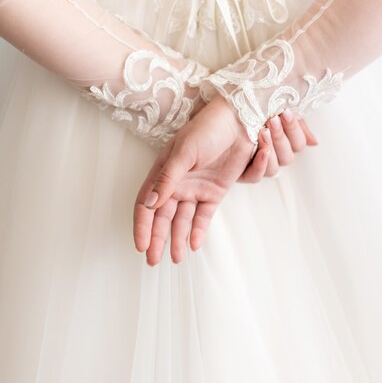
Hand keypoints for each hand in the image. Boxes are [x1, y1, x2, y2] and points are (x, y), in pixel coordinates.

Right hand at [133, 97, 317, 265]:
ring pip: (182, 220)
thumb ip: (168, 178)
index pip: (146, 204)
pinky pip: (203, 215)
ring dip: (177, 238)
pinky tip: (193, 244)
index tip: (141, 245)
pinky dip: (198, 230)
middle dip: (157, 239)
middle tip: (153, 260)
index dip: (142, 225)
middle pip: (162, 217)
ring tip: (175, 259)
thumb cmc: (207, 129)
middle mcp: (177, 183)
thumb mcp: (184, 151)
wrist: (238, 121)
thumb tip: (150, 204)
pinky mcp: (215, 191)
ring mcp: (195, 188)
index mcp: (163, 172)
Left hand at [238, 109, 317, 181]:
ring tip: (261, 131)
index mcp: (278, 135)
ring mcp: (254, 161)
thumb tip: (314, 142)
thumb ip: (296, 124)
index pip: (298, 142)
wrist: (214, 109)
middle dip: (282, 136)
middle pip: (288, 156)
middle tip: (271, 119)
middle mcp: (268, 150)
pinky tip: (259, 151)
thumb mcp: (271, 106)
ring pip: (275, 168)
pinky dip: (260, 164)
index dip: (295, 130)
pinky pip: (256, 176)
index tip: (286, 112)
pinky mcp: (239, 171)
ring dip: (271, 149)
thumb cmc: (241, 104)